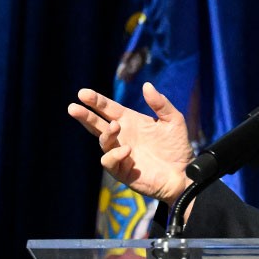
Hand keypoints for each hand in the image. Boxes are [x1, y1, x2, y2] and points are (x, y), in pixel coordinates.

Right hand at [68, 82, 194, 203]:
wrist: (184, 173)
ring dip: (106, 134)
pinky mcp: (123, 171)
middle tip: (73, 107)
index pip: (108, 109)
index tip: (83, 93)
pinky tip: (127, 150)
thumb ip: (160, 104)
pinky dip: (115, 155)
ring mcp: (121, 154)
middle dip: (85, 116)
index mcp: (130, 122)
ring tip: (115, 126)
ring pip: (103, 143)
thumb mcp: (173, 120)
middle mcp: (122, 137)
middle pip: (97, 125)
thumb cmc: (177, 147)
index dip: (96, 101)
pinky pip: (110, 162)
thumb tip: (147, 85)